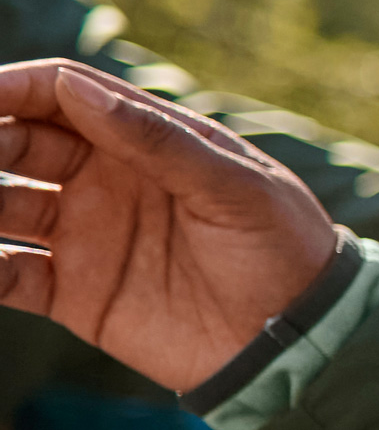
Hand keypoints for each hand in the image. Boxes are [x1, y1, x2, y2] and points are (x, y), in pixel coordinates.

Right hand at [0, 60, 346, 393]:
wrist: (298, 342)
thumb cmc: (283, 249)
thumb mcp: (235, 188)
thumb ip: (160, 140)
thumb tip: (75, 88)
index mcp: (146, 141)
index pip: (64, 96)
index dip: (15, 87)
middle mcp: (104, 180)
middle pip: (18, 144)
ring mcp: (84, 236)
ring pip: (0, 205)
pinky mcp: (73, 295)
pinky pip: (6, 276)